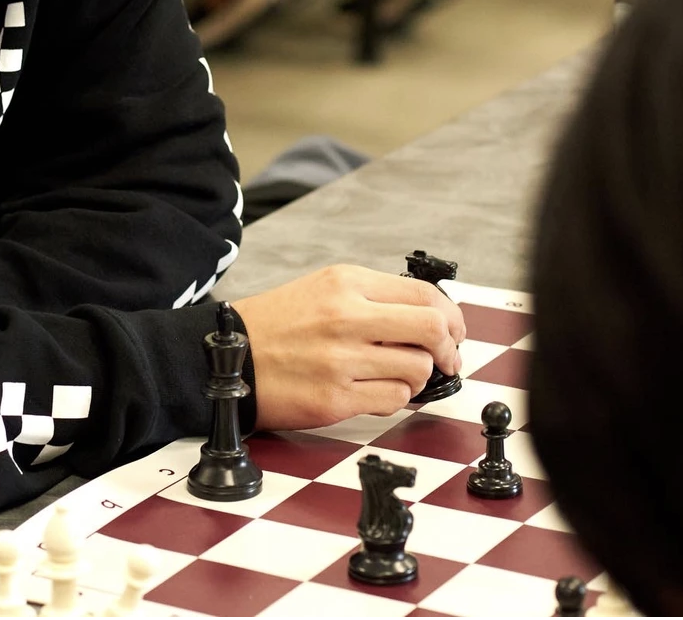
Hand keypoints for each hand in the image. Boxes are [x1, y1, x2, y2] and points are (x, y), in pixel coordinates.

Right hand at [232, 264, 465, 430]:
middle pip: (432, 329)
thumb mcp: (324, 288)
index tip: (453, 332)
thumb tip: (431, 318)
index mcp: (346, 283)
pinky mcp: (334, 398)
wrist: (229, 356)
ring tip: (395, 374)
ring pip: (417, 369)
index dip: (451, 317)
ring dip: (416, 377)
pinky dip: (394, 398)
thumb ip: (374, 298)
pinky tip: (375, 390)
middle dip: (449, 348)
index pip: (424, 295)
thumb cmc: (278, 324)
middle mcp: (346, 316)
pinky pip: (393, 400)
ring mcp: (340, 359)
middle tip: (446, 359)